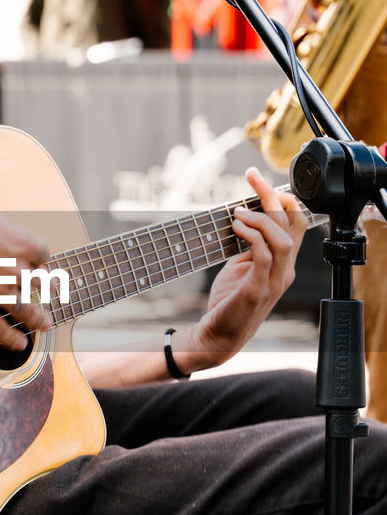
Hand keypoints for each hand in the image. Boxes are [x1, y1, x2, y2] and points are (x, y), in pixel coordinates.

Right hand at [0, 184, 53, 350]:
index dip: (38, 260)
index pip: (43, 255)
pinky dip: (12, 339)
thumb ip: (0, 238)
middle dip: (49, 291)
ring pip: (26, 310)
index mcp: (22, 245)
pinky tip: (20, 345)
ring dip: (38, 319)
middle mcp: (16, 270)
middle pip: (41, 285)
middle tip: (52, 295)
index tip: (35, 263)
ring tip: (45, 324)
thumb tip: (0, 245)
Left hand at [175, 168, 306, 373]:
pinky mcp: (258, 289)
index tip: (260, 181)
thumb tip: (244, 218)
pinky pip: (264, 256)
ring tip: (238, 212)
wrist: (218, 336)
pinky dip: (252, 236)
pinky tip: (236, 227)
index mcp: (283, 264)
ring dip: (261, 219)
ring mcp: (274, 281)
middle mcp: (285, 271)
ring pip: (283, 239)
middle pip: (292, 224)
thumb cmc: (228, 302)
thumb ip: (249, 246)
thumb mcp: (240, 267)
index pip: (296, 224)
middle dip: (273, 196)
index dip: (283, 199)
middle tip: (252, 177)